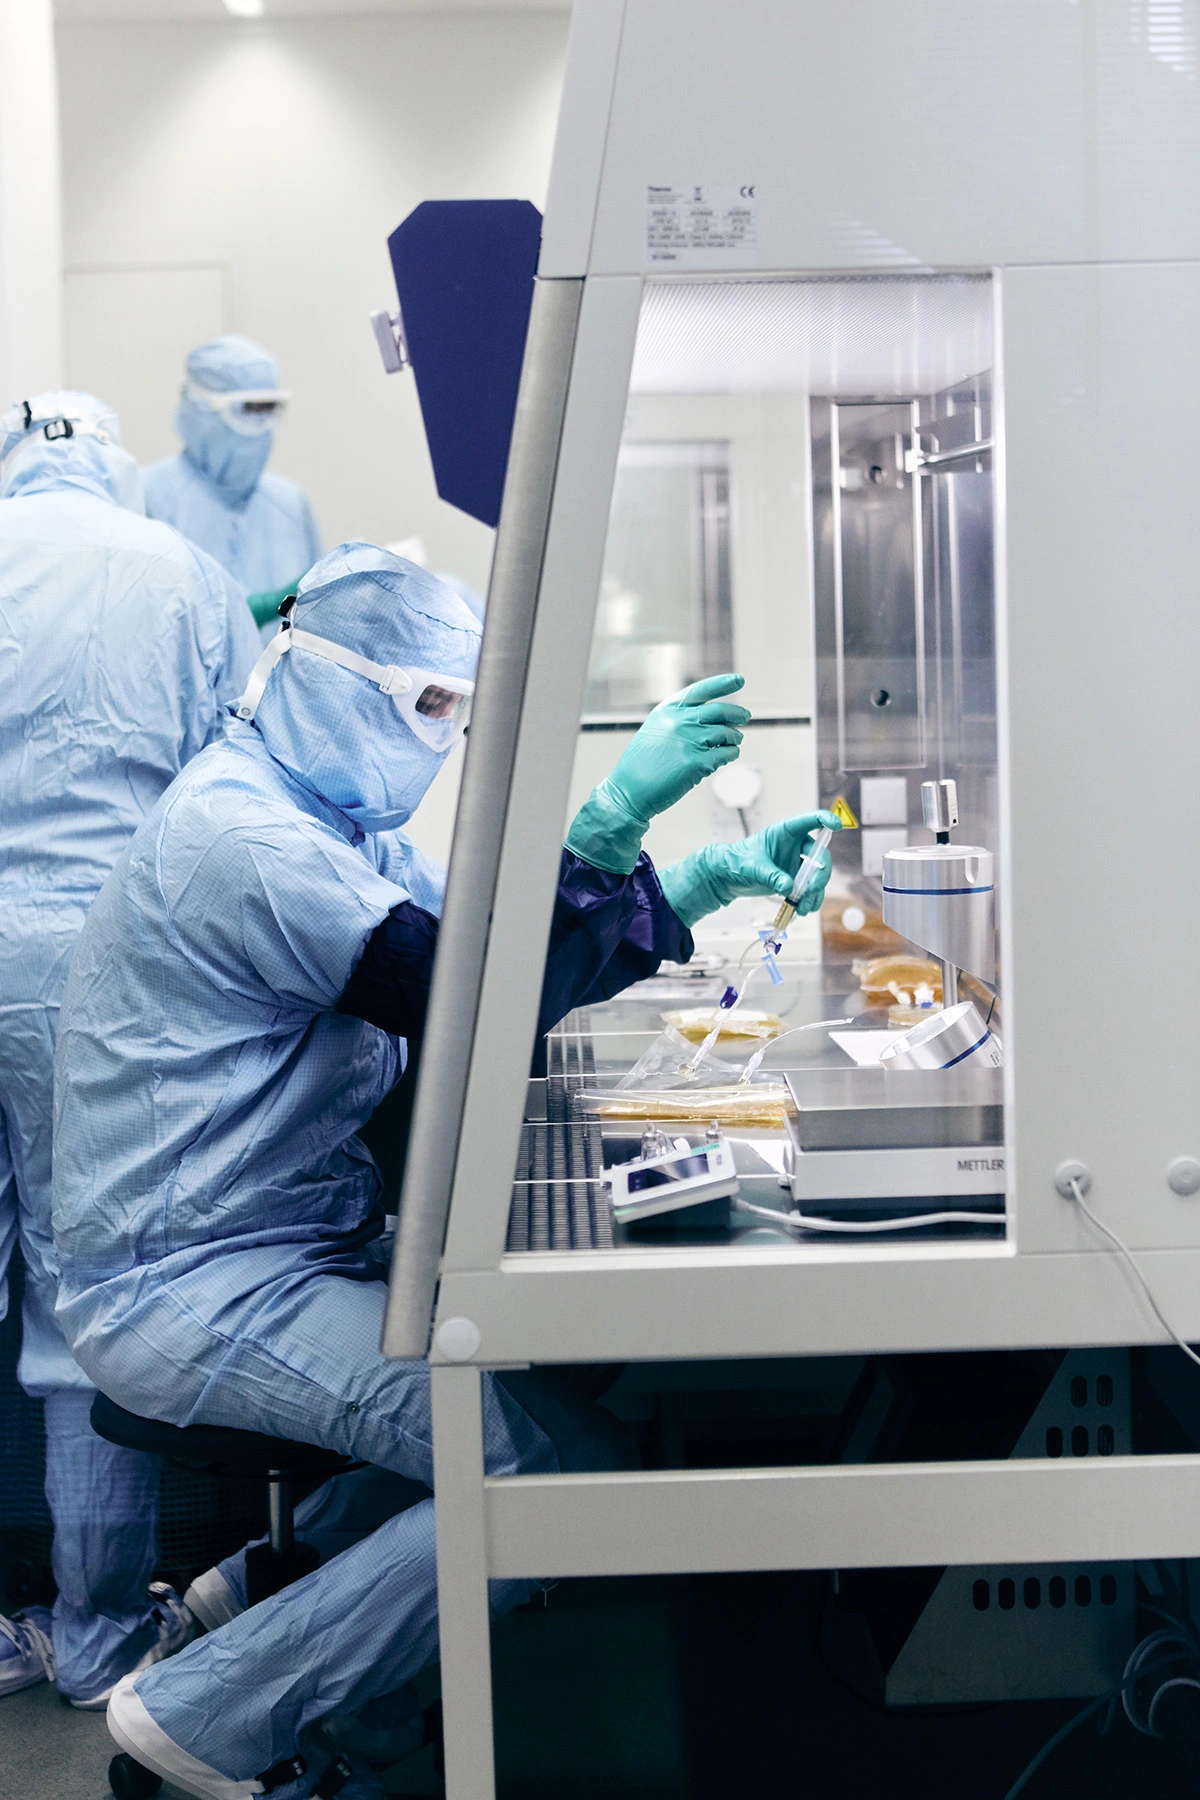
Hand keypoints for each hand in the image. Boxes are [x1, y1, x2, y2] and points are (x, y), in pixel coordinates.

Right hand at [564, 673, 750, 873]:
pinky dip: (730, 754)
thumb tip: (713, 720)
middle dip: (738, 713)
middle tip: (746, 716)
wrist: (629, 791)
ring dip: (734, 738)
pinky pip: (725, 755)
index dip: (722, 683)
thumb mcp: (655, 731)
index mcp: (667, 710)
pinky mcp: (697, 763)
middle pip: (720, 711)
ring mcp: (689, 741)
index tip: (739, 680)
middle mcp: (679, 722)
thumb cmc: (641, 764)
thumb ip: (679, 720)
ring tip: (734, 742)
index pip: (700, 690)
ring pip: (726, 734)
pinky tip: (728, 756)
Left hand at [658, 811, 840, 928]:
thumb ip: (771, 876)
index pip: (810, 821)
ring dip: (814, 893)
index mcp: (786, 832)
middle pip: (820, 856)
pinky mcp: (796, 880)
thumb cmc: (738, 862)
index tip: (837, 825)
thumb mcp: (753, 867)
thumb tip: (789, 888)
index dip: (825, 819)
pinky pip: (810, 890)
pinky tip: (802, 910)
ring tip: (804, 908)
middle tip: (810, 890)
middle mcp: (797, 847)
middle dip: (819, 875)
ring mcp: (798, 864)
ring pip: (817, 877)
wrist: (729, 877)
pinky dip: (809, 900)